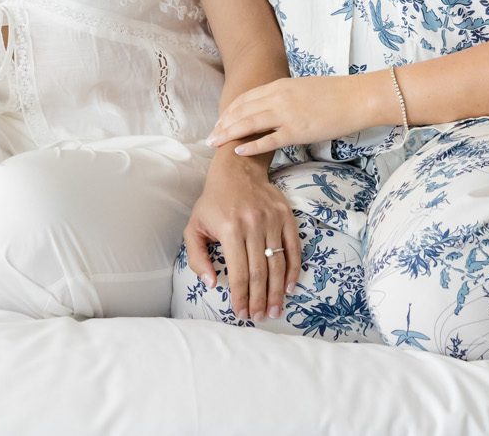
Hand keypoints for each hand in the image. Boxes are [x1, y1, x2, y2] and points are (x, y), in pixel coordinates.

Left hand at [183, 156, 299, 321]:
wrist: (237, 170)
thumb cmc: (213, 203)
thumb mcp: (194, 227)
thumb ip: (197, 257)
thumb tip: (211, 283)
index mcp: (230, 229)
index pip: (239, 272)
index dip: (241, 296)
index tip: (241, 313)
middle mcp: (253, 225)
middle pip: (260, 272)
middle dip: (260, 300)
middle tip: (260, 317)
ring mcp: (272, 220)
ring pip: (277, 264)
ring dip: (277, 291)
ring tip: (274, 310)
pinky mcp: (286, 216)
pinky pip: (293, 248)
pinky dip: (292, 270)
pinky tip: (288, 287)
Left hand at [208, 74, 376, 156]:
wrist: (356, 97)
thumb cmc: (334, 93)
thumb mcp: (303, 88)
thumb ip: (285, 95)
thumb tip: (273, 105)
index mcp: (280, 86)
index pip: (246, 98)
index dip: (230, 110)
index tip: (219, 120)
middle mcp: (278, 98)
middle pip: (242, 110)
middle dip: (223, 123)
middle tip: (210, 136)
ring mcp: (287, 114)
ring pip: (249, 123)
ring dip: (229, 133)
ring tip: (215, 143)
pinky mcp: (297, 131)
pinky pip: (269, 140)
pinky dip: (251, 146)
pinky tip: (238, 151)